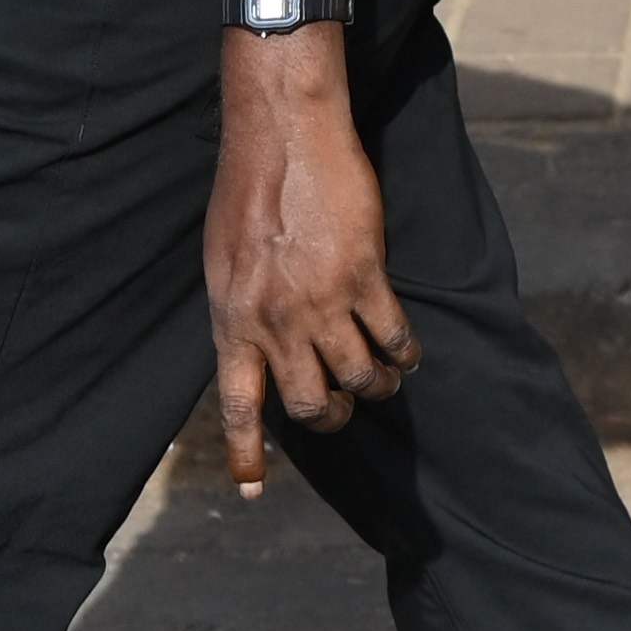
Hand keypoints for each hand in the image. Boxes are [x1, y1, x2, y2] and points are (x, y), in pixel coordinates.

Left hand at [209, 67, 411, 489]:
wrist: (285, 139)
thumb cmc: (247, 194)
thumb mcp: (223, 265)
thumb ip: (241, 313)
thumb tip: (256, 350)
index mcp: (232, 321)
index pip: (239, 406)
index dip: (247, 453)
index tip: (252, 490)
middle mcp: (275, 323)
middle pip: (312, 405)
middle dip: (333, 415)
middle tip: (344, 405)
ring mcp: (322, 303)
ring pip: (360, 378)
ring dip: (376, 387)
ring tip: (384, 379)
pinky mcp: (365, 277)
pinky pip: (393, 338)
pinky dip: (404, 354)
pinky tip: (407, 351)